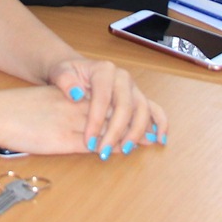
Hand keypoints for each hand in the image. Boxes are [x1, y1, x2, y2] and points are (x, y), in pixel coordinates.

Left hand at [48, 59, 167, 158]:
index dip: (97, 121)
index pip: (103, 98)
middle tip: (104, 151)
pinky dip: (161, 124)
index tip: (88, 141)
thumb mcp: (60, 73)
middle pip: (126, 106)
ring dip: (136, 132)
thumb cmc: (68, 74)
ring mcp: (134, 88)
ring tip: (124, 150)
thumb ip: (65, 81)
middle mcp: (123, 78)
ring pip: (143, 110)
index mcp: (104, 70)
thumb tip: (76, 94)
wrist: (77, 72)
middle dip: (116, 131)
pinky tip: (159, 140)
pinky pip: (156, 109)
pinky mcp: (139, 98)